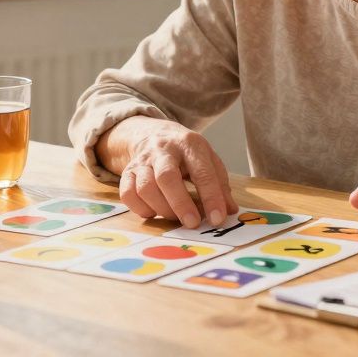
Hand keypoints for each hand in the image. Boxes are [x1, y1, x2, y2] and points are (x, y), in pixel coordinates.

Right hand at [111, 117, 236, 228]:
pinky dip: (141, 208)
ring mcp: (142, 161)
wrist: (153, 134)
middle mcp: (163, 150)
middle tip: (193, 223)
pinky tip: (154, 211)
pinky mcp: (127, 172)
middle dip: (180, 204)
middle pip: (166, 177)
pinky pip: (128, 194)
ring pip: (145, 187)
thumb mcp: (208, 159)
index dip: (211, 197)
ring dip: (162, 208)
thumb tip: (230, 211)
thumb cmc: (186, 153)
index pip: (202, 171)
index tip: (218, 219)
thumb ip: (220, 184)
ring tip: (175, 217)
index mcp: (189, 144)